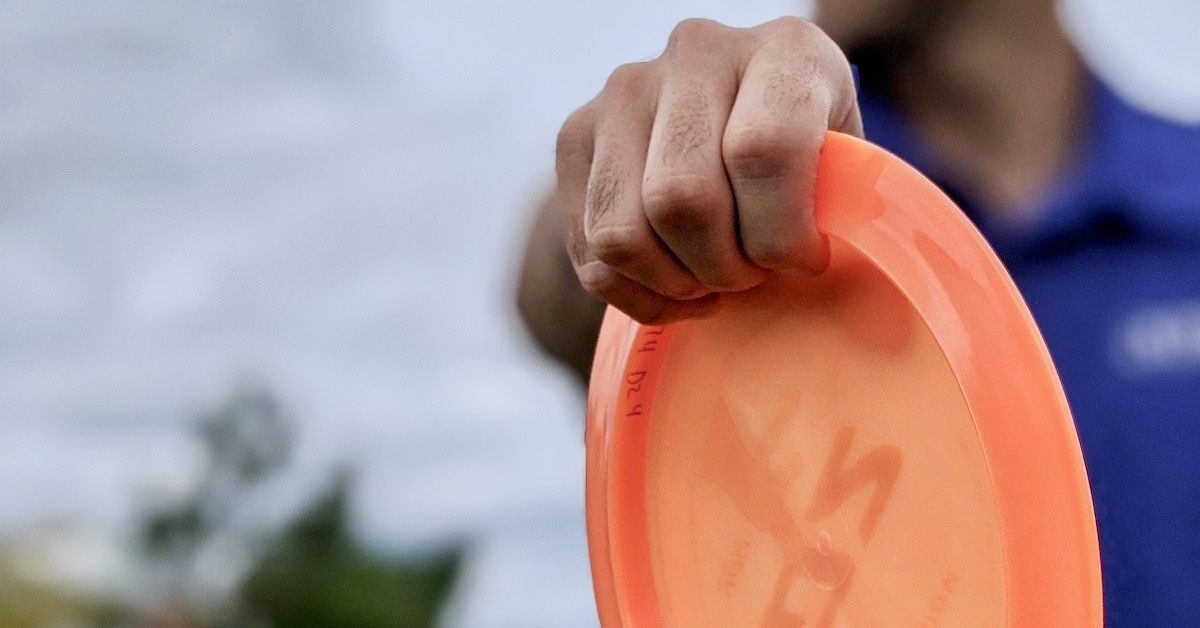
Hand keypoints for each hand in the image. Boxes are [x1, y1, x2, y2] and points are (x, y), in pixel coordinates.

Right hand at [554, 17, 861, 323]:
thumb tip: (854, 315)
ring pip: (622, 232)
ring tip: (712, 279)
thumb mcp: (849, 172)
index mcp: (786, 49)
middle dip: (723, 267)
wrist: (739, 122)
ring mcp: (624, 90)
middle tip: (751, 277)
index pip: (763, 151)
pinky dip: (636, 293)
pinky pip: (591, 251)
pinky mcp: (576, 135)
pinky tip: (675, 283)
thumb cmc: (811, 163)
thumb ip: (851, 218)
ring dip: (675, 282)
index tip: (805, 261)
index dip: (781, 234)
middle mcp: (695, 52)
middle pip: (682, 198)